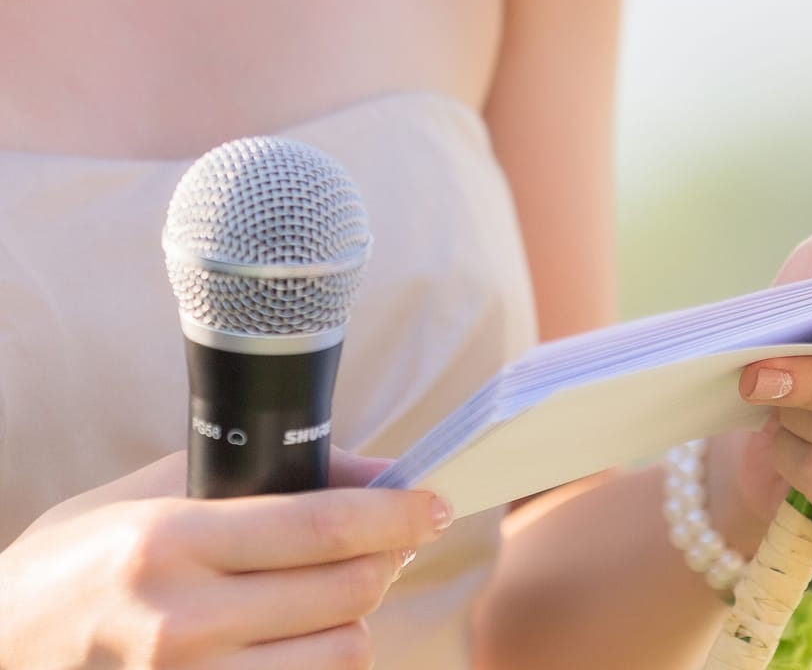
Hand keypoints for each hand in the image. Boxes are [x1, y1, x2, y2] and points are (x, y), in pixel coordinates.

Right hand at [0, 449, 450, 668]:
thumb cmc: (68, 571)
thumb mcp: (142, 500)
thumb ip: (257, 481)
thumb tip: (372, 471)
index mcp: (168, 545)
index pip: (325, 525)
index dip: (399, 513)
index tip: (433, 503)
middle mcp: (182, 623)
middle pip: (350, 590)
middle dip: (384, 560)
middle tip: (385, 545)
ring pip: (342, 652)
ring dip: (350, 622)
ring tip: (322, 601)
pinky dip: (318, 666)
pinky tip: (293, 644)